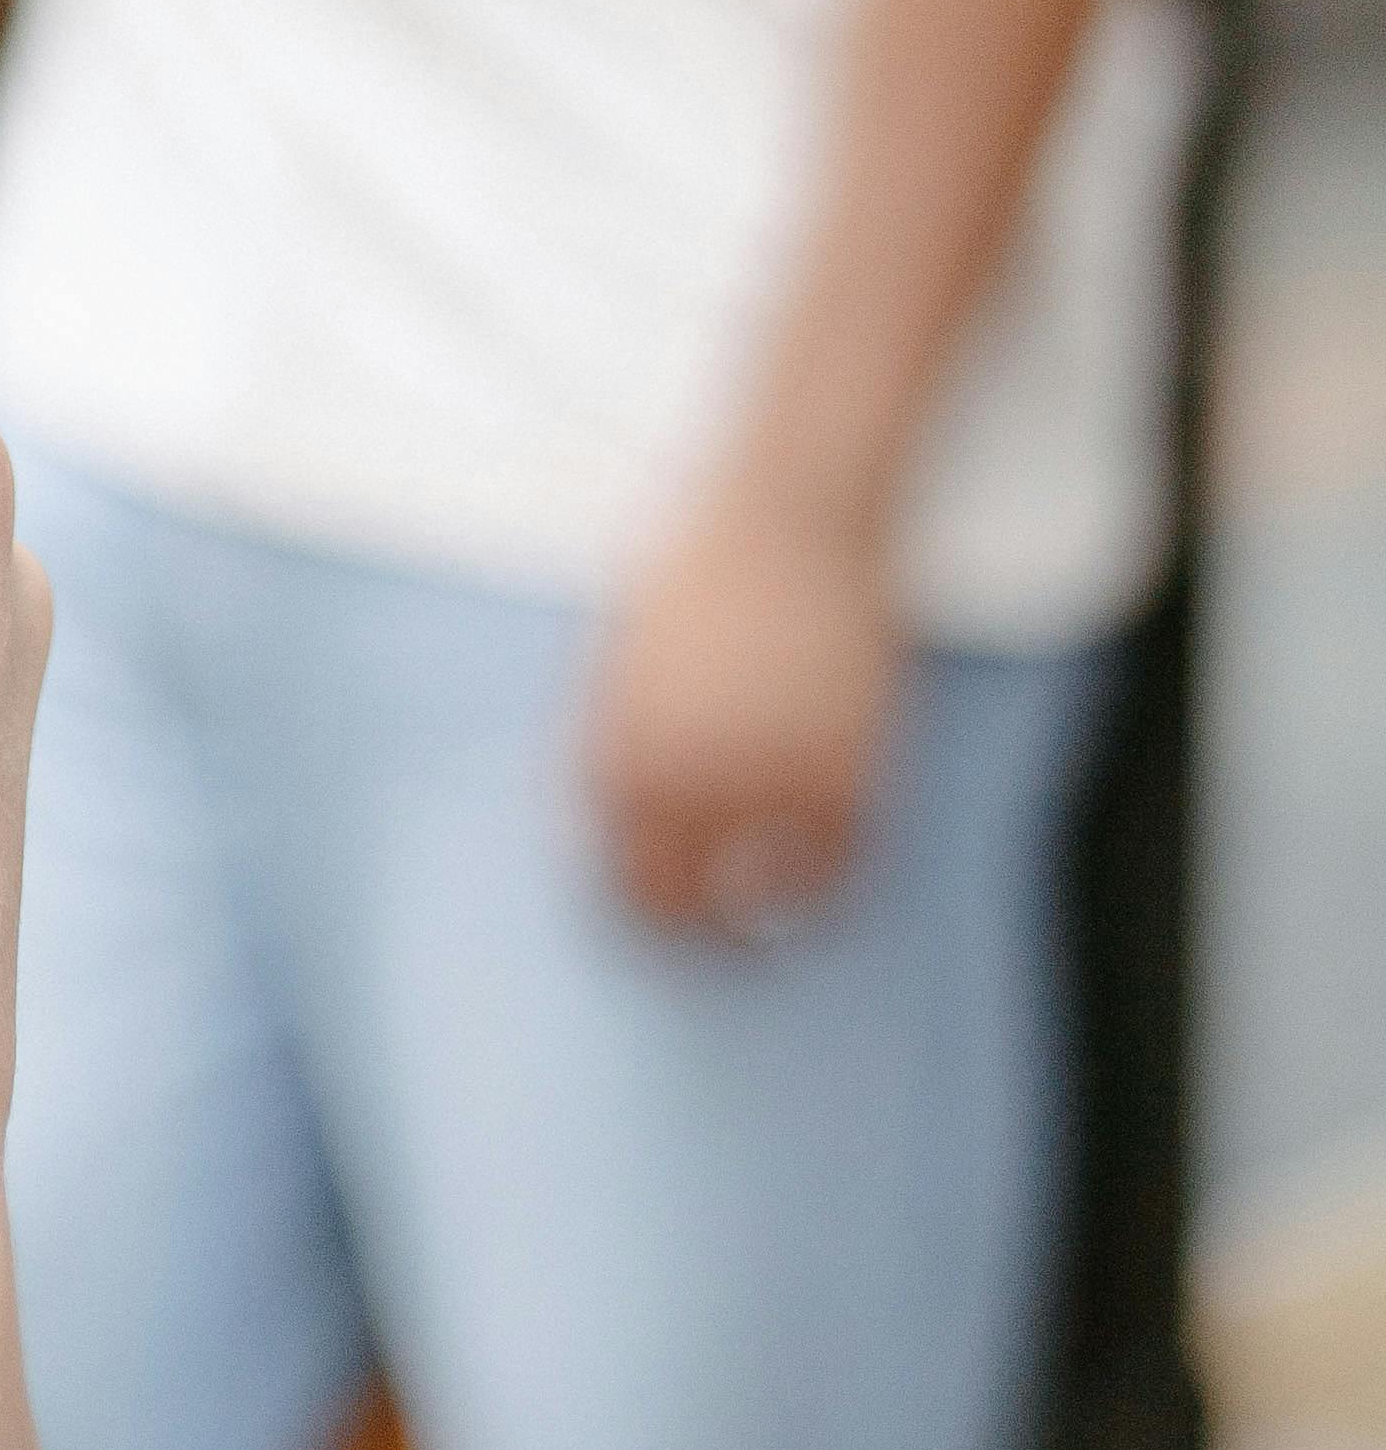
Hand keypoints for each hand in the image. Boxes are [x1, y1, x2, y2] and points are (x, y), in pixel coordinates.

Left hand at [581, 464, 902, 936]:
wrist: (789, 513)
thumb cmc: (699, 573)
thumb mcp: (617, 659)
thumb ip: (607, 744)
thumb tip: (604, 830)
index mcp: (618, 752)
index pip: (615, 873)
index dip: (634, 906)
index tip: (653, 917)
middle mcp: (686, 781)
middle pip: (678, 903)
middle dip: (687, 927)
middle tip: (707, 936)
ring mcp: (768, 782)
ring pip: (759, 900)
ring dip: (756, 917)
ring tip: (759, 925)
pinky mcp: (846, 773)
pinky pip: (837, 869)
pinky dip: (826, 886)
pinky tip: (816, 882)